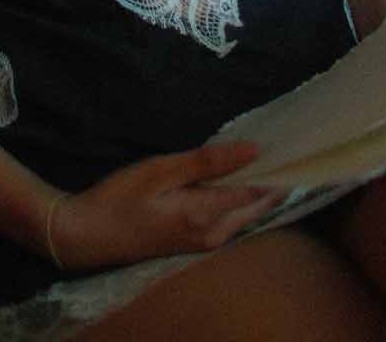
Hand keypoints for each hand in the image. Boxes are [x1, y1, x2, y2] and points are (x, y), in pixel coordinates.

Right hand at [46, 141, 275, 271]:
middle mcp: (214, 235)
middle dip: (273, 179)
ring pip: (244, 214)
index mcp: (207, 216)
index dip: (280, 170)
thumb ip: (207, 162)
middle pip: (256, 206)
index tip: (296, 144)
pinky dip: (239, 197)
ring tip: (267, 154)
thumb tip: (254, 149)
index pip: (258, 193)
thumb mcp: (161, 171)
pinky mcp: (194, 241)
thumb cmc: (122, 198)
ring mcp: (205, 242)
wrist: (89, 235)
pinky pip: (230, 218)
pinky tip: (237, 176)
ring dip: (257, 188)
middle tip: (288, 144)